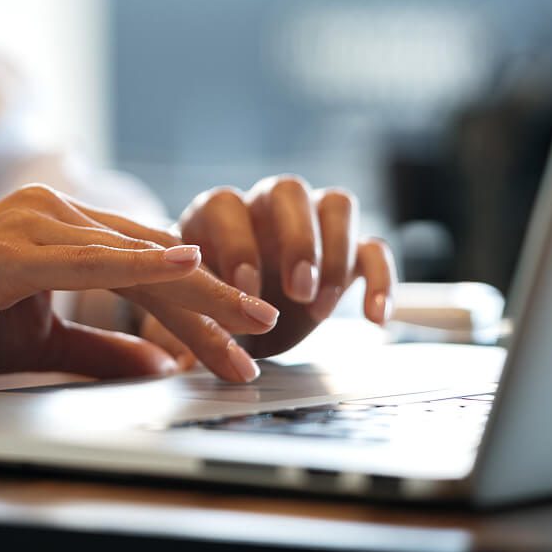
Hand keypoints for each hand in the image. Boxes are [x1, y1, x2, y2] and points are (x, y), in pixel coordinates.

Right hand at [0, 184, 278, 386]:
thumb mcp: (36, 342)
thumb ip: (96, 347)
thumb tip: (156, 360)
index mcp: (56, 228)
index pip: (144, 267)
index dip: (198, 305)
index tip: (241, 344)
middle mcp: (49, 211)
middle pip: (152, 256)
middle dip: (215, 301)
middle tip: (267, 334)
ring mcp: (29, 222)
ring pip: (132, 258)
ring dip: (197, 295)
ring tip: (251, 324)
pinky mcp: (8, 247)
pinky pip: (87, 257)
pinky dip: (138, 264)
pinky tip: (185, 267)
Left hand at [142, 176, 395, 362]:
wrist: (233, 321)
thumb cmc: (199, 311)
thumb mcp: (176, 319)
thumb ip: (171, 330)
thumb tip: (172, 359)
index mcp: (213, 216)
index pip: (225, 206)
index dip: (236, 244)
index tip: (244, 289)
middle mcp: (263, 208)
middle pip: (287, 191)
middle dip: (295, 240)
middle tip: (296, 290)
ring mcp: (309, 224)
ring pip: (336, 205)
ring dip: (335, 253)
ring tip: (322, 307)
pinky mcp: (346, 251)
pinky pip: (374, 248)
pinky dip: (380, 279)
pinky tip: (374, 318)